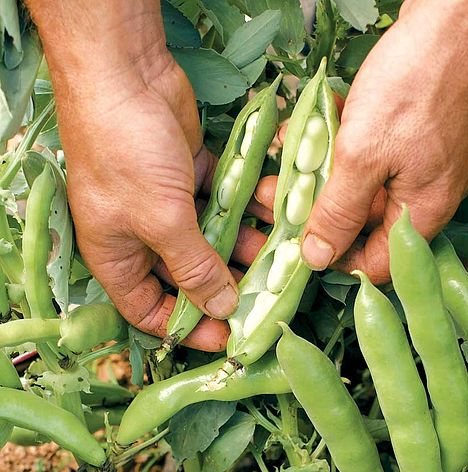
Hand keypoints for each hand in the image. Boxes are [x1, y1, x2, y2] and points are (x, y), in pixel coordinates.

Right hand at [28, 1, 272, 350]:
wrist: (125, 74)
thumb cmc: (127, 155)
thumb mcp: (161, 220)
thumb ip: (195, 268)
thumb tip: (221, 308)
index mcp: (119, 257)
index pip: (152, 311)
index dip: (188, 328)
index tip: (228, 336)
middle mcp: (143, 235)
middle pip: (189, 276)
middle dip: (227, 284)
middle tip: (267, 293)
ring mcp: (168, 203)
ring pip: (213, 238)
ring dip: (245, 243)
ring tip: (282, 251)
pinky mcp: (192, 175)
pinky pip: (224, 200)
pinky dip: (245, 203)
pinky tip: (273, 204)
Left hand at [294, 0, 467, 282]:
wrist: (458, 13)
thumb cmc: (415, 83)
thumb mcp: (364, 155)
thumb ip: (339, 211)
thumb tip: (318, 259)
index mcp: (423, 211)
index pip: (375, 262)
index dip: (334, 258)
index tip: (293, 243)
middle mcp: (424, 194)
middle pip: (362, 223)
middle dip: (314, 209)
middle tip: (271, 195)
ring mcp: (418, 161)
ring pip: (359, 185)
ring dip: (318, 173)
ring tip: (282, 156)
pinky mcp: (409, 134)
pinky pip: (367, 154)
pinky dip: (337, 145)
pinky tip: (309, 126)